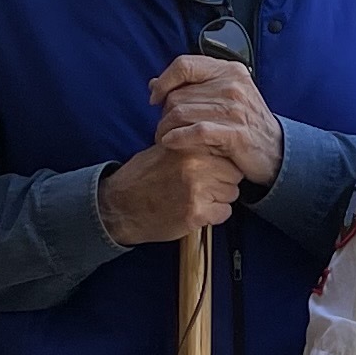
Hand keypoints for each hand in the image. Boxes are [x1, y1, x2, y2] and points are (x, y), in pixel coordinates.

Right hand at [98, 140, 244, 243]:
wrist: (121, 206)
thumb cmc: (143, 178)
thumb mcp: (165, 148)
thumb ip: (192, 143)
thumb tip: (220, 138)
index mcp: (189, 145)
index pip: (227, 151)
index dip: (221, 163)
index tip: (211, 169)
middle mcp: (194, 164)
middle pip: (234, 173)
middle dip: (223, 182)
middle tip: (203, 188)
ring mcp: (196, 189)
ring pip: (232, 194)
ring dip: (219, 199)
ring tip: (197, 199)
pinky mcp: (196, 213)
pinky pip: (224, 213)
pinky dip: (214, 216)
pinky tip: (196, 212)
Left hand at [149, 54, 283, 188]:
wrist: (275, 151)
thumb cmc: (245, 124)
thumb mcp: (224, 97)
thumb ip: (192, 87)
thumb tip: (154, 84)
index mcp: (229, 71)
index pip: (184, 65)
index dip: (164, 81)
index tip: (155, 98)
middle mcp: (232, 85)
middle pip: (179, 94)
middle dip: (163, 114)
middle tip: (162, 128)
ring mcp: (235, 109)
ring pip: (181, 113)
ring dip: (165, 129)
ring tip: (164, 139)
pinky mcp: (235, 133)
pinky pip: (195, 132)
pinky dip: (177, 138)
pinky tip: (170, 143)